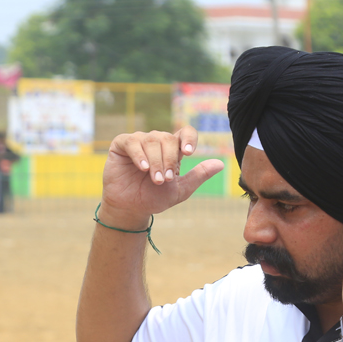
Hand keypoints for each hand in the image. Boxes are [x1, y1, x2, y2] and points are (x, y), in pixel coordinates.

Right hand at [100, 126, 222, 224]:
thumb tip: (220, 164)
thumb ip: (199, 175)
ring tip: (155, 179)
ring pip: (151, 141)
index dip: (189, 138)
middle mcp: (157, 141)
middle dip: (169, 160)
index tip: (188, 153)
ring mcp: (139, 141)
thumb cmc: (154, 198)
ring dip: (155, 161)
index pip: (186, 132)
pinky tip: (143, 168)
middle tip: (165, 180)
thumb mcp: (180, 189)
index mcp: (173, 149)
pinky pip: (132, 142)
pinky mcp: (122, 144)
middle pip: (168, 139)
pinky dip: (139, 155)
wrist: (131, 208)